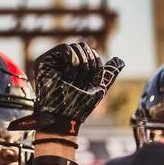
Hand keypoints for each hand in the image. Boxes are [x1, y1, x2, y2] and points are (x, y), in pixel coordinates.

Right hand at [9, 42, 123, 135]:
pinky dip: (73, 62)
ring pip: (76, 47)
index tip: (91, 82)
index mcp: (73, 67)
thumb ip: (108, 73)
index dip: (96, 65)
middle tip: (81, 83)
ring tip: (72, 82)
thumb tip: (120, 60)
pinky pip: (65, 49)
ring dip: (81, 66)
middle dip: (89, 65)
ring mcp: (51, 61)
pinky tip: (67, 77)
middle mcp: (61, 62)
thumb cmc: (79, 107)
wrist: (64, 118)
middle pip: (83, 46)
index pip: (90, 53)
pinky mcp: (43, 61)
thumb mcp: (98, 87)